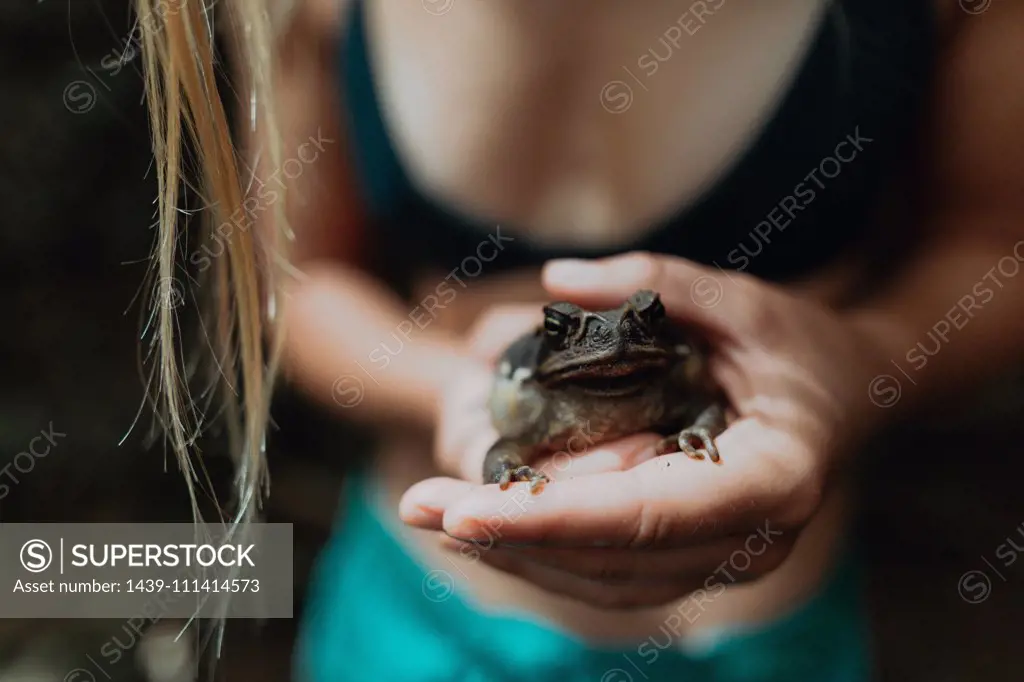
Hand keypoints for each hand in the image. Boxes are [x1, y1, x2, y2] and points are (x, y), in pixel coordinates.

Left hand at [401, 252, 889, 608]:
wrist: (847, 397)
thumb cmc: (799, 345)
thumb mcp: (742, 298)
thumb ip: (657, 283)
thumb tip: (557, 284)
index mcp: (773, 477)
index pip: (649, 513)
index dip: (553, 519)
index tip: (464, 512)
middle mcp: (750, 539)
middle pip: (612, 558)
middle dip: (508, 536)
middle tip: (418, 506)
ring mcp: (725, 560)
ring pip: (604, 580)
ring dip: (516, 552)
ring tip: (434, 517)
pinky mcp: (698, 560)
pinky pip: (612, 573)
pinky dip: (546, 553)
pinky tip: (489, 527)